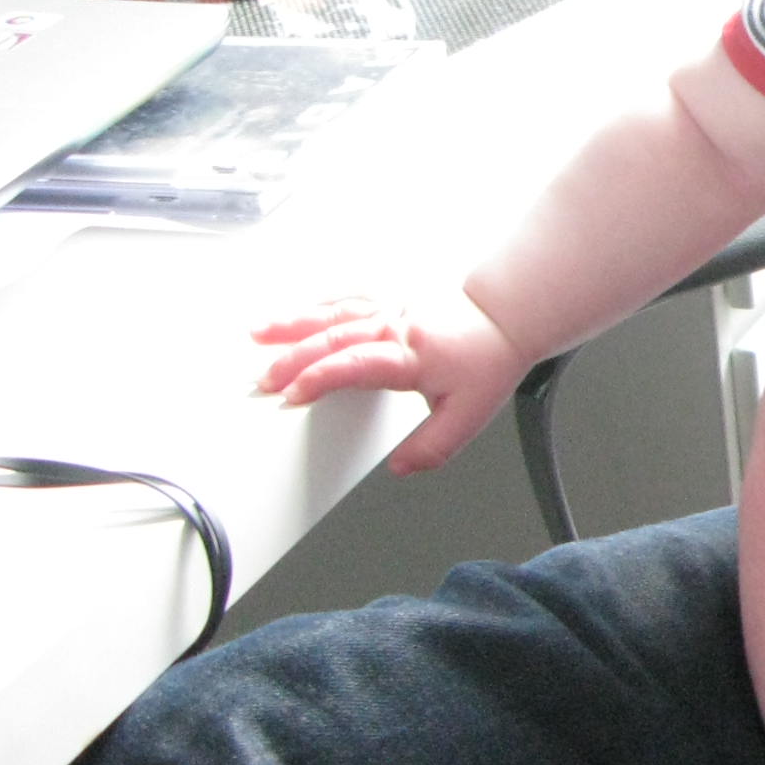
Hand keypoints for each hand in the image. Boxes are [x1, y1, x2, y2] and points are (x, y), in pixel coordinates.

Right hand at [251, 291, 526, 473]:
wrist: (505, 319)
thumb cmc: (487, 360)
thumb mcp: (470, 415)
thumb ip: (433, 446)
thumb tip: (401, 468)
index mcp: (410, 355)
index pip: (356, 364)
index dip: (321, 378)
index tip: (293, 394)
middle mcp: (396, 327)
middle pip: (335, 339)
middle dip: (294, 359)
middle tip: (264, 380)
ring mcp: (390, 309)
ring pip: (334, 313)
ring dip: (294, 323)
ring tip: (259, 333)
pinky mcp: (388, 300)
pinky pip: (347, 297)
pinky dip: (317, 304)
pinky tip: (295, 312)